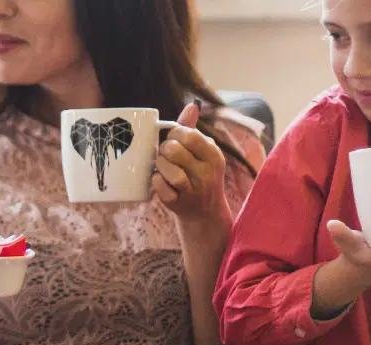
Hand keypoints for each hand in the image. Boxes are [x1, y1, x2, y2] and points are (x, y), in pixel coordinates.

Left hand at [152, 101, 232, 231]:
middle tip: (166, 155)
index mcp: (214, 156)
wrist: (205, 214)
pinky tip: (160, 180)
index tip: (174, 140)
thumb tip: (191, 105)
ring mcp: (193, 191)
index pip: (189, 135)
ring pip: (168, 170)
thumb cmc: (200, 176)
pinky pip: (160, 187)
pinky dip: (156, 181)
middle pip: (174, 150)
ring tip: (162, 167)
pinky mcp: (178, 204)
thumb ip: (193, 129)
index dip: (175, 134)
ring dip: (159, 166)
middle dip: (164, 149)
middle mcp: (207, 174)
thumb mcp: (203, 153)